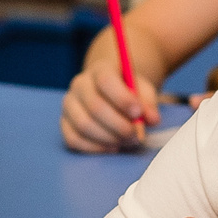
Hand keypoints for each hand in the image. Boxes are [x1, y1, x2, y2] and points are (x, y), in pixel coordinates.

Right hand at [61, 36, 159, 152]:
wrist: (109, 92)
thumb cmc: (128, 91)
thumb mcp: (143, 91)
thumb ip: (148, 103)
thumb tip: (152, 120)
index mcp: (99, 70)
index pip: (105, 81)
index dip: (122, 99)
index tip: (138, 113)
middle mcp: (79, 84)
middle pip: (95, 106)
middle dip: (119, 125)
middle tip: (136, 136)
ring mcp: (69, 104)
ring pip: (84, 125)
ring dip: (108, 138)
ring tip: (126, 142)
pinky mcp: (64, 123)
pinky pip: (74, 139)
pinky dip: (95, 147)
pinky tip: (112, 147)